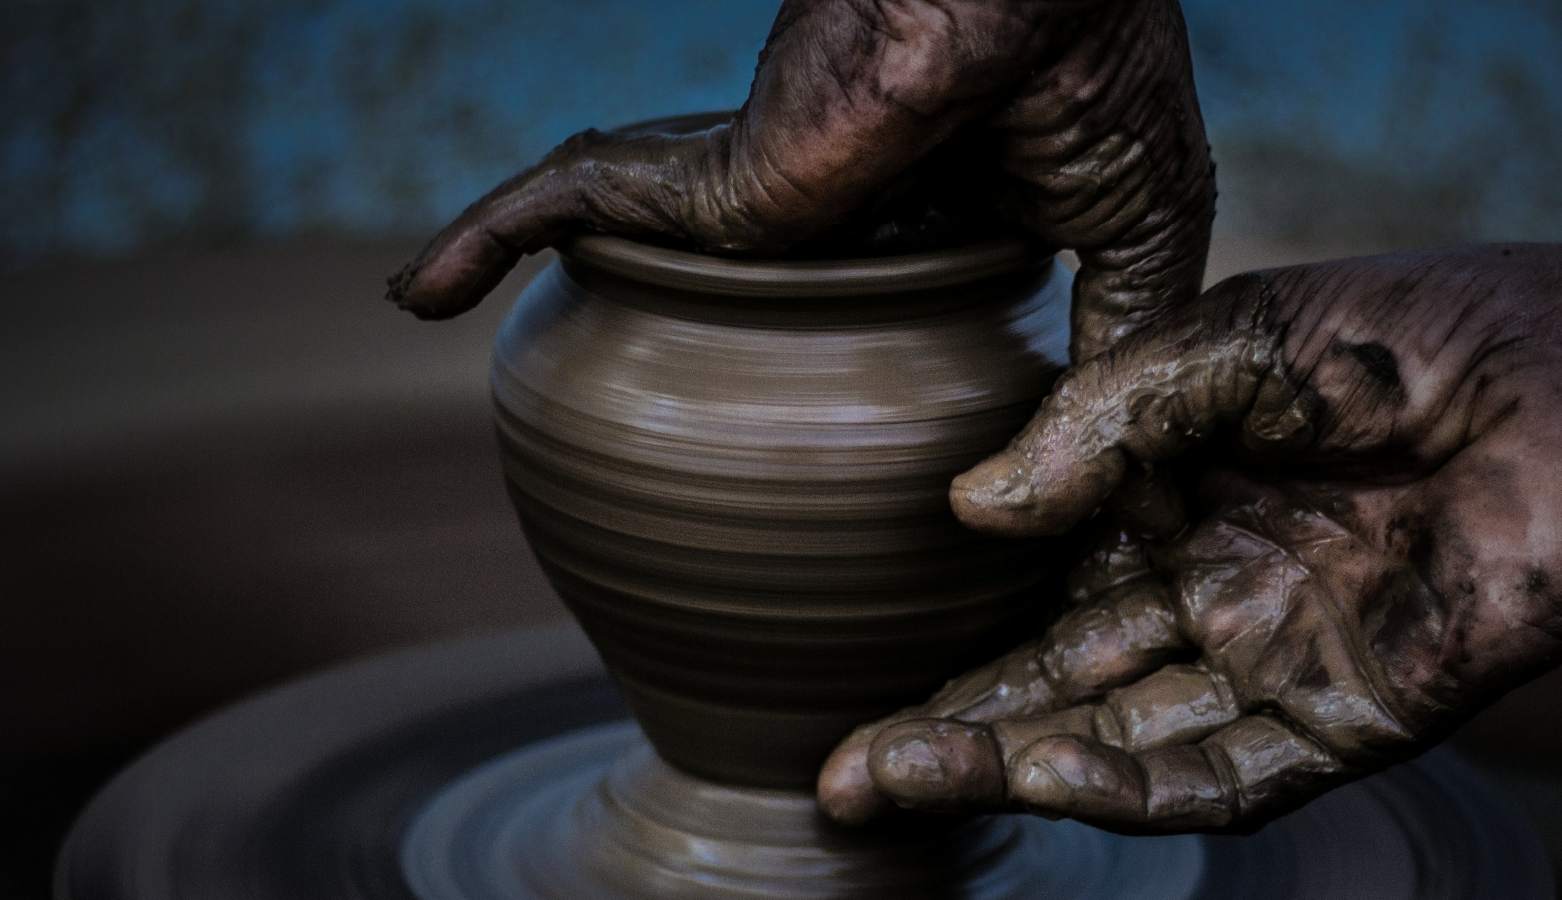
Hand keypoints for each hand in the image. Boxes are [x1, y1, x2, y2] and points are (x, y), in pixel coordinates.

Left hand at [384, 0, 1215, 361]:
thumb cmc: (1094, 84)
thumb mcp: (1139, 242)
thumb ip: (1117, 360)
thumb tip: (1128, 501)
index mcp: (937, 207)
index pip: (866, 287)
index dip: (847, 351)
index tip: (820, 438)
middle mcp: (831, 202)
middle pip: (734, 276)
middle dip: (677, 324)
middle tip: (650, 419)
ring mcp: (759, 193)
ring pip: (634, 234)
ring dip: (540, 256)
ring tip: (462, 307)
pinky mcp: (705, 186)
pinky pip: (570, 200)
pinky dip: (489, 232)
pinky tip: (422, 289)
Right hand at [817, 231, 1561, 832]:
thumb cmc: (1407, 336)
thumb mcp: (1218, 348)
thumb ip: (1096, 430)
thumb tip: (971, 512)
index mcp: (1188, 504)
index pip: (1049, 597)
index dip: (955, 639)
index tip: (852, 669)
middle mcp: (1223, 595)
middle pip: (1064, 690)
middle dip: (951, 734)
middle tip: (838, 772)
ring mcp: (1281, 663)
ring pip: (1121, 744)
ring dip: (1006, 767)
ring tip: (887, 780)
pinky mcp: (1351, 719)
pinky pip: (1222, 774)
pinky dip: (1128, 784)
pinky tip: (1037, 773)